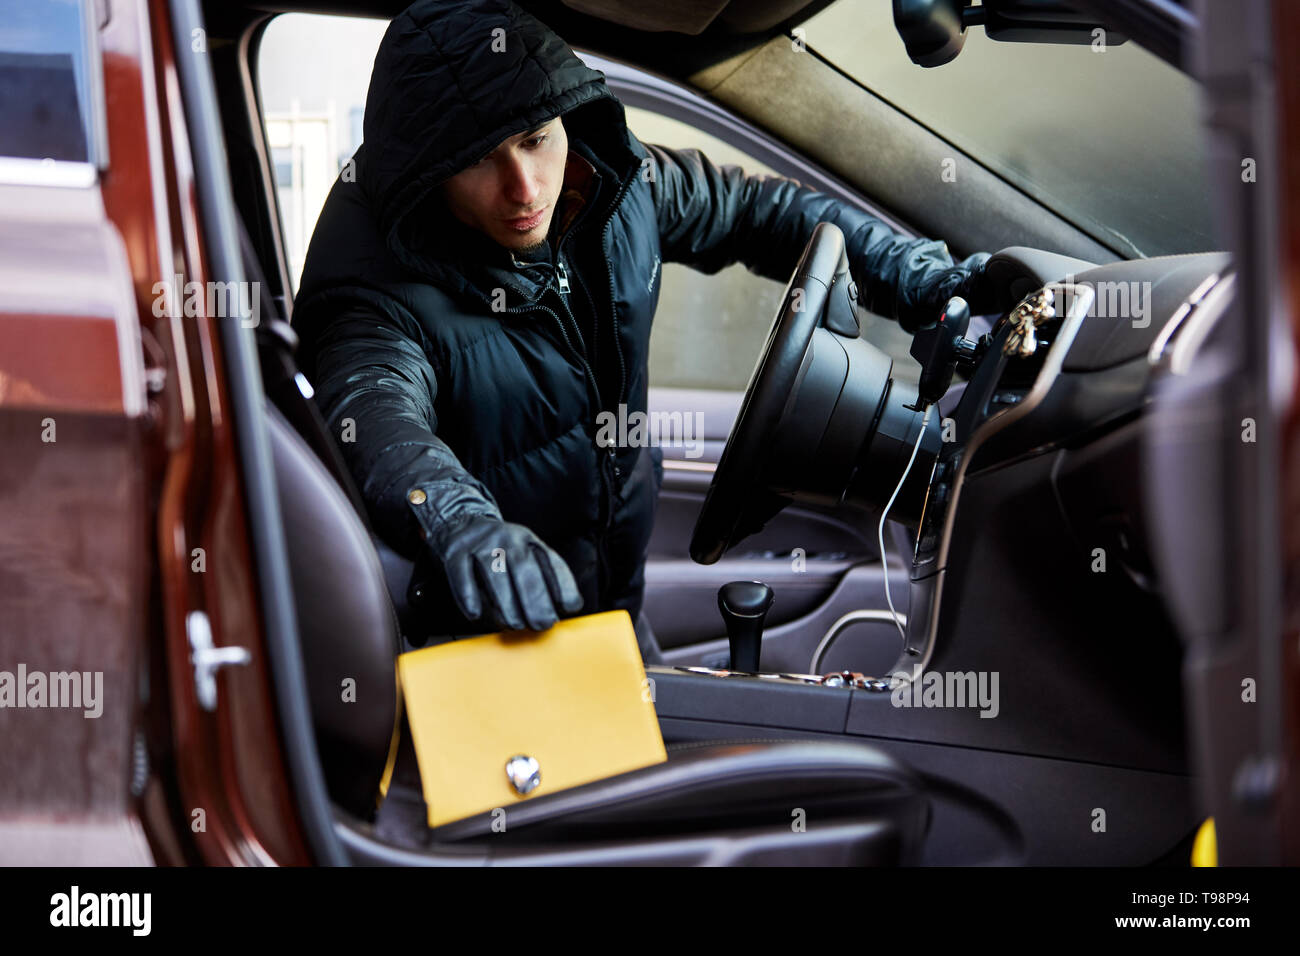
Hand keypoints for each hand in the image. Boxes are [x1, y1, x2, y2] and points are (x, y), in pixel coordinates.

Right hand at [425, 512, 583, 631]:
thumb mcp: (524, 556)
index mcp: (529, 541)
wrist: (462, 523)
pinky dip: (468, 595)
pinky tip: (475, 613)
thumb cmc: (499, 551)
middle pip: (524, 568)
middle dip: (536, 600)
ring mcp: (481, 543)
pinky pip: (462, 573)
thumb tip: (559, 612)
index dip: (564, 585)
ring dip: (506, 604)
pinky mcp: (456, 551)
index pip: (551, 561)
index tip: (570, 607)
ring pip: (495, 573)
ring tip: (514, 625)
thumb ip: (541, 580)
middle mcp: (508, 539)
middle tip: (542, 624)